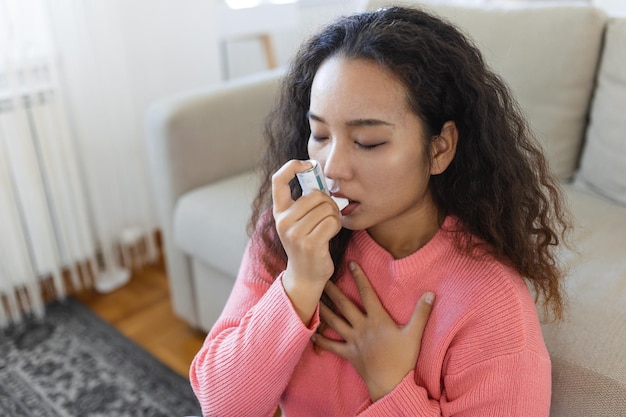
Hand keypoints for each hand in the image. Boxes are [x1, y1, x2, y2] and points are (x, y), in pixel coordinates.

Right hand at [272, 160, 341, 323]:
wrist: (305, 275)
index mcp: (279, 212)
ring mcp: (295, 233)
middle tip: (329, 213)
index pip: (278, 180)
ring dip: (334, 215)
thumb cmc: (307, 243)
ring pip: (326, 208)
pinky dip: (336, 226)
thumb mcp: (298, 221)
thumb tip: (318, 175)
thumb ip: (304, 201)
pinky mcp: (310, 244)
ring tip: (329, 225)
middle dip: (328, 202)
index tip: (308, 165)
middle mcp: (283, 221)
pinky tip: (330, 234)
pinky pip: (332, 222)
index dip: (292, 166)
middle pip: (315, 195)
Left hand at [312, 261, 434, 401]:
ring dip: (323, 309)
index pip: (367, 293)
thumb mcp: (414, 334)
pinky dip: (320, 339)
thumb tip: (431, 293)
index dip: (359, 277)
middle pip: (344, 304)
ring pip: (334, 321)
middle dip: (332, 290)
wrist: (391, 384)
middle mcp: (362, 327)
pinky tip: (311, 332)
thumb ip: (422, 312)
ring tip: (313, 298)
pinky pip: (331, 345)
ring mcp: (353, 340)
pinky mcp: (348, 354)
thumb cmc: (403, 359)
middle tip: (321, 277)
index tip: (350, 264)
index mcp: (377, 319)